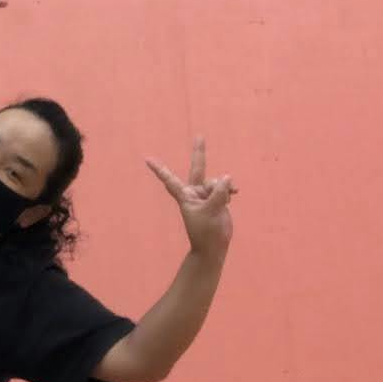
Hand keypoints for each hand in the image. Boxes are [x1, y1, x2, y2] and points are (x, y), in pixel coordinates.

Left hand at [145, 138, 235, 260]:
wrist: (214, 245)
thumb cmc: (206, 232)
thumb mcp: (211, 211)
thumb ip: (218, 193)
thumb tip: (226, 177)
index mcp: (185, 196)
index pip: (170, 179)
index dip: (159, 169)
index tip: (147, 158)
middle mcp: (194, 192)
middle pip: (198, 168)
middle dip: (199, 152)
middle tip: (199, 136)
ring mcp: (206, 195)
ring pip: (217, 182)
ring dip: (223, 189)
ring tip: (225, 202)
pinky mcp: (217, 199)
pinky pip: (225, 188)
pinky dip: (230, 189)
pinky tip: (235, 193)